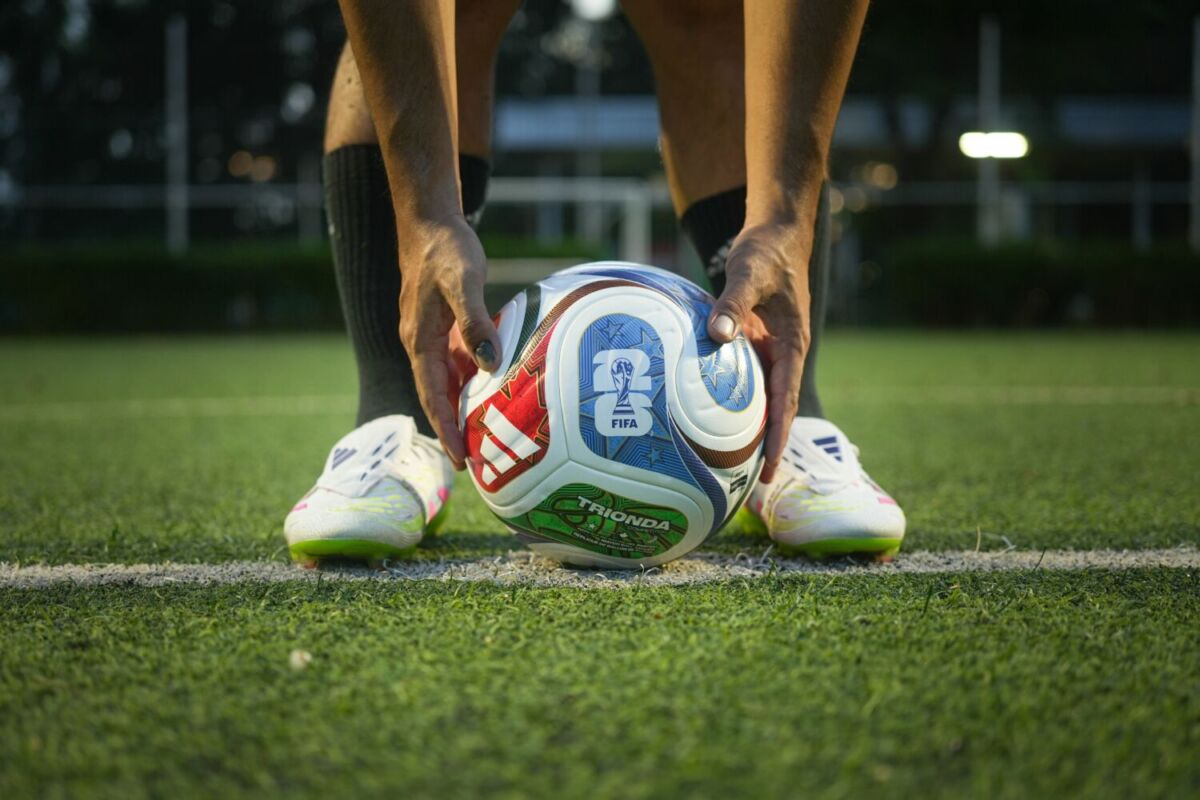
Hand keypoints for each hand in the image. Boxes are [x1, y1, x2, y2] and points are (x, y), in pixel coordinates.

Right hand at [398, 215, 500, 469]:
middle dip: (452, 429)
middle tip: (473, 464)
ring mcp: (430, 335)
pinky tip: (489, 389)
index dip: (446, 429)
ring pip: (445, 381)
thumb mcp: (463, 281)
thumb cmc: (446, 248)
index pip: (432, 396)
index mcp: (420, 340)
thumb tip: (487, 365)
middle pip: (436, 396)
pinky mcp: (441, 324)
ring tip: (483, 436)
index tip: (460, 460)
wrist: (430, 220)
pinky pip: (454, 361)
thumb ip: (474, 322)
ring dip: (460, 407)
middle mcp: (420, 343)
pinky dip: (469, 380)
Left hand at [706, 221, 811, 483]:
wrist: (776, 231)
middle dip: (765, 447)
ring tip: (727, 465)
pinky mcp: (754, 340)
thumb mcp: (749, 274)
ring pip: (760, 396)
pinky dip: (732, 398)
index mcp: (793, 345)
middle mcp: (783, 353)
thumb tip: (715, 336)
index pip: (785, 402)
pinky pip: (744, 377)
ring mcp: (769, 348)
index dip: (777, 438)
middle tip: (747, 486)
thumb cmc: (766, 251)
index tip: (767, 472)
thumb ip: (732, 305)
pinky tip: (707, 417)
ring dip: (749, 427)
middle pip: (776, 409)